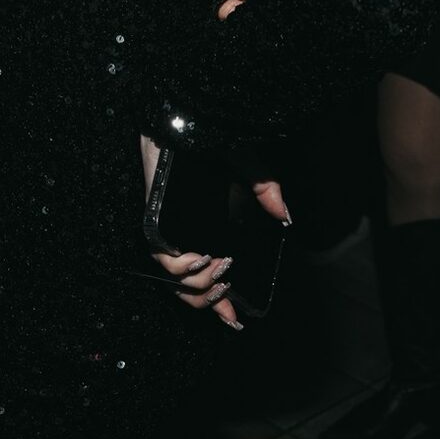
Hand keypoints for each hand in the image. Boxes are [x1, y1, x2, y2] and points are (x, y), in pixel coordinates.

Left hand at [141, 134, 289, 330]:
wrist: (183, 119)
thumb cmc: (210, 139)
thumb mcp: (247, 168)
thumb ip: (266, 192)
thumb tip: (286, 217)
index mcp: (200, 232)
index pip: (204, 280)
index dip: (218, 304)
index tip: (234, 319)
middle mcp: (181, 236)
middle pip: (187, 290)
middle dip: (210, 301)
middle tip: (229, 289)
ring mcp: (166, 231)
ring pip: (176, 282)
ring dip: (202, 285)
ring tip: (220, 270)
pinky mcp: (153, 221)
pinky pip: (161, 260)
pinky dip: (182, 268)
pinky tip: (201, 259)